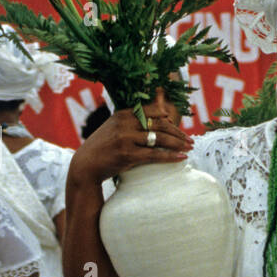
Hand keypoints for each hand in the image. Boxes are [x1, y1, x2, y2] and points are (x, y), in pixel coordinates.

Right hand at [67, 91, 191, 185]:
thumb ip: (132, 120)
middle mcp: (125, 123)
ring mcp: (126, 138)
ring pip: (160, 138)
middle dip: (178, 133)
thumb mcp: (115, 127)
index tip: (178, 128)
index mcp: (123, 113)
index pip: (153, 112)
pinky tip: (181, 158)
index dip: (169, 120)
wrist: (86, 165)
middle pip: (160, 125)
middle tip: (190, 140)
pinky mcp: (128, 154)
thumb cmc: (103, 147)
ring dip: (178, 143)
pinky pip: (155, 154)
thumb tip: (159, 116)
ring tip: (189, 148)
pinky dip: (171, 156)